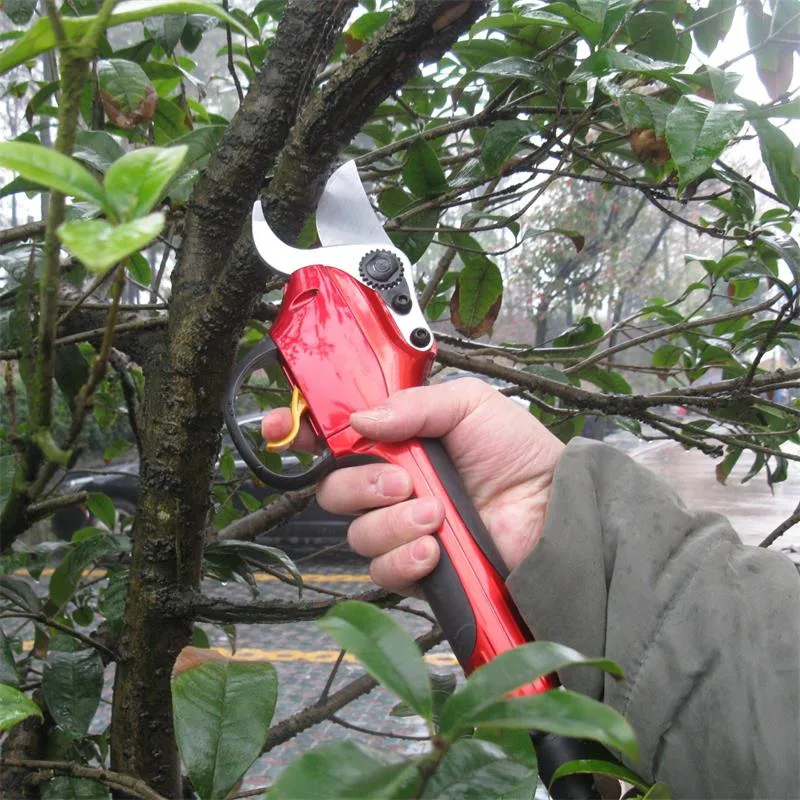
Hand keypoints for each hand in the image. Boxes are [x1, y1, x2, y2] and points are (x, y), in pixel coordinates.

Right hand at [262, 378, 563, 592]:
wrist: (554, 509)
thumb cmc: (518, 454)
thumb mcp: (468, 405)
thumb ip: (412, 406)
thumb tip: (360, 420)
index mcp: (398, 440)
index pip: (333, 438)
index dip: (301, 432)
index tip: (282, 429)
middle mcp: (393, 483)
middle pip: (333, 490)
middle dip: (362, 485)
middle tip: (402, 480)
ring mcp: (402, 528)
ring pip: (356, 533)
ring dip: (392, 522)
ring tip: (435, 513)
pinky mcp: (417, 568)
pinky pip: (382, 570)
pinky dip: (405, 558)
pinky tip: (435, 547)